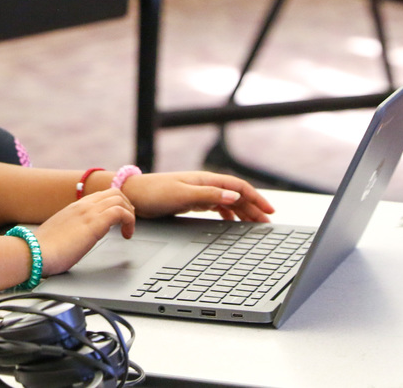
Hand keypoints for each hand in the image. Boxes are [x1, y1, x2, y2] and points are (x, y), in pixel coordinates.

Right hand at [34, 189, 135, 276]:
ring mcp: (89, 212)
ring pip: (119, 198)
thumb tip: (74, 239)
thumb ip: (70, 231)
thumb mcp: (60, 235)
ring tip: (128, 230)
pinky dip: (129, 220)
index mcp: (74, 207)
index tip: (120, 219)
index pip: (101, 196)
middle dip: (127, 206)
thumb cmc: (44, 250)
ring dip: (129, 214)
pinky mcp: (94, 223)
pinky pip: (120, 211)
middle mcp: (83, 205)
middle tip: (128, 224)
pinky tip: (126, 235)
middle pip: (114, 192)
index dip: (115, 204)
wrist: (35, 253)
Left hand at [119, 171, 274, 222]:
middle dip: (254, 208)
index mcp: (206, 180)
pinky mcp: (190, 201)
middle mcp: (204, 184)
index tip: (270, 210)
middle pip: (236, 195)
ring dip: (243, 211)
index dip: (256, 198)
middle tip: (268, 223)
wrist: (132, 196)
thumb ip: (209, 195)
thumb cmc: (154, 193)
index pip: (239, 187)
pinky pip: (216, 207)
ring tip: (254, 224)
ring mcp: (198, 193)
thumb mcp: (183, 195)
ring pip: (228, 201)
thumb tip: (235, 195)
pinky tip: (231, 222)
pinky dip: (228, 214)